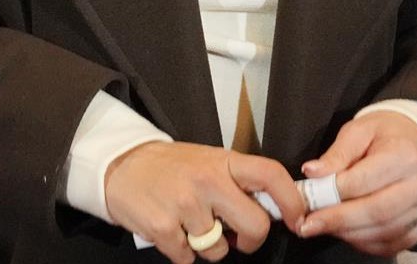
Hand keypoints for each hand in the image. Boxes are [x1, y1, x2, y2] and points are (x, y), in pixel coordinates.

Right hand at [103, 141, 303, 263]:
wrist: (119, 165)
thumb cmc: (170, 167)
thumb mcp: (207, 162)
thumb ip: (237, 183)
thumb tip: (273, 212)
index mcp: (223, 162)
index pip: (270, 175)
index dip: (292, 200)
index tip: (297, 219)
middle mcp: (207, 181)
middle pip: (256, 225)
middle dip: (250, 240)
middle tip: (236, 236)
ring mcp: (184, 205)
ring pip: (218, 250)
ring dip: (207, 246)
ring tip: (189, 224)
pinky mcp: (162, 227)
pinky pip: (188, 259)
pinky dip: (181, 252)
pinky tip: (171, 230)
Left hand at [298, 110, 416, 255]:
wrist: (416, 141)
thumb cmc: (384, 135)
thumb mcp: (358, 131)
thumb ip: (336, 154)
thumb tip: (312, 172)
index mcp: (405, 155)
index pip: (365, 181)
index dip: (333, 193)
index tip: (309, 200)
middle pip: (377, 212)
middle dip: (338, 220)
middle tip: (309, 224)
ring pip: (384, 232)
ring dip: (349, 234)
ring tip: (323, 226)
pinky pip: (393, 244)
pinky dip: (366, 244)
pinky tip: (346, 233)